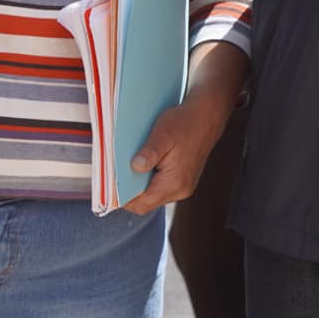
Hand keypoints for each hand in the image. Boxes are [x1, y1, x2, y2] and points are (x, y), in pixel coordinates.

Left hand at [122, 43, 246, 215]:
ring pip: (153, 194)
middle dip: (129, 191)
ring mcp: (183, 185)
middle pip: (146, 202)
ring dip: (139, 184)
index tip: (108, 186)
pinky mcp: (183, 178)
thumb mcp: (163, 134)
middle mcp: (181, 190)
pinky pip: (160, 186)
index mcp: (175, 183)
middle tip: (116, 173)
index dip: (122, 199)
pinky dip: (149, 178)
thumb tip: (134, 168)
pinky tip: (144, 162)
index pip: (141, 204)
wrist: (209, 114)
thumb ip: (148, 153)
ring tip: (130, 165)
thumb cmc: (187, 122)